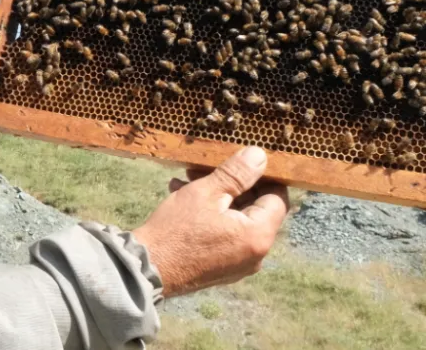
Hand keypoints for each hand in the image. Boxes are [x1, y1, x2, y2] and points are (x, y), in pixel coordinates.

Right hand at [132, 146, 288, 297]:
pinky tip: (184, 202)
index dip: (261, 176)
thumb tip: (260, 156)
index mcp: (258, 235)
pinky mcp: (223, 269)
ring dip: (217, 199)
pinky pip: (226, 236)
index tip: (239, 162)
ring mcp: (240, 264)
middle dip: (231, 185)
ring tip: (186, 182)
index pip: (278, 198)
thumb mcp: (205, 193)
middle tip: (202, 169)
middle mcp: (256, 254)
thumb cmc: (176, 229)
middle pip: (255, 209)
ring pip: (237, 221)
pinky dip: (212, 218)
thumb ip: (236, 174)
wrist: (148, 269)